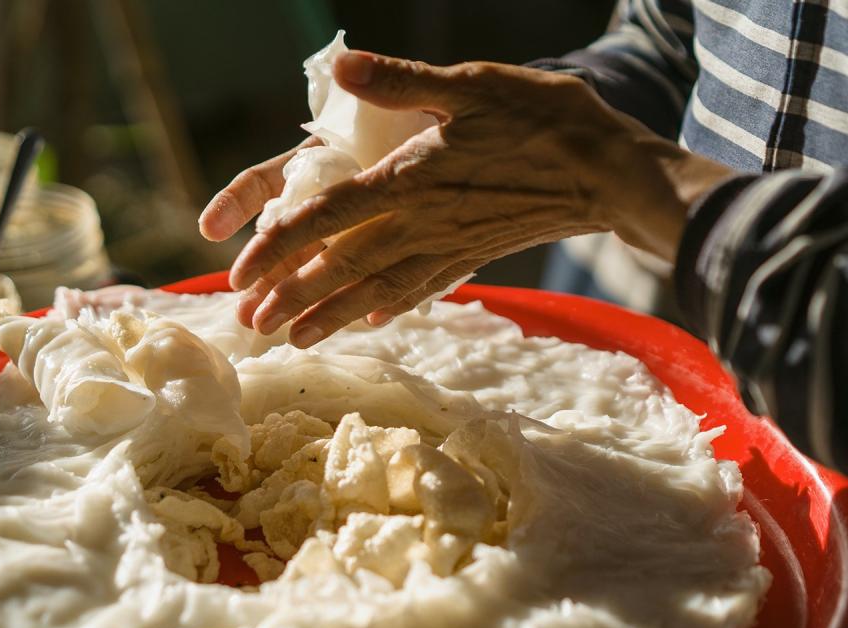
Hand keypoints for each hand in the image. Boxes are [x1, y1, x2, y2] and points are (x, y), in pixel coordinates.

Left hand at [216, 51, 732, 345]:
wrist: (608, 173)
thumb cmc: (542, 120)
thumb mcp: (472, 85)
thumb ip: (402, 83)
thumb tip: (339, 69)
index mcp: (410, 179)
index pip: (327, 218)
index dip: (279, 248)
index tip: (239, 276)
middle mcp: (421, 223)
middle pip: (341, 268)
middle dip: (292, 299)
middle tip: (250, 326)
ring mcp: (447, 246)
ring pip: (376, 290)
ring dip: (330, 316)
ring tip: (293, 339)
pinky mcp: (472, 256)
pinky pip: (421, 289)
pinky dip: (390, 307)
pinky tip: (371, 321)